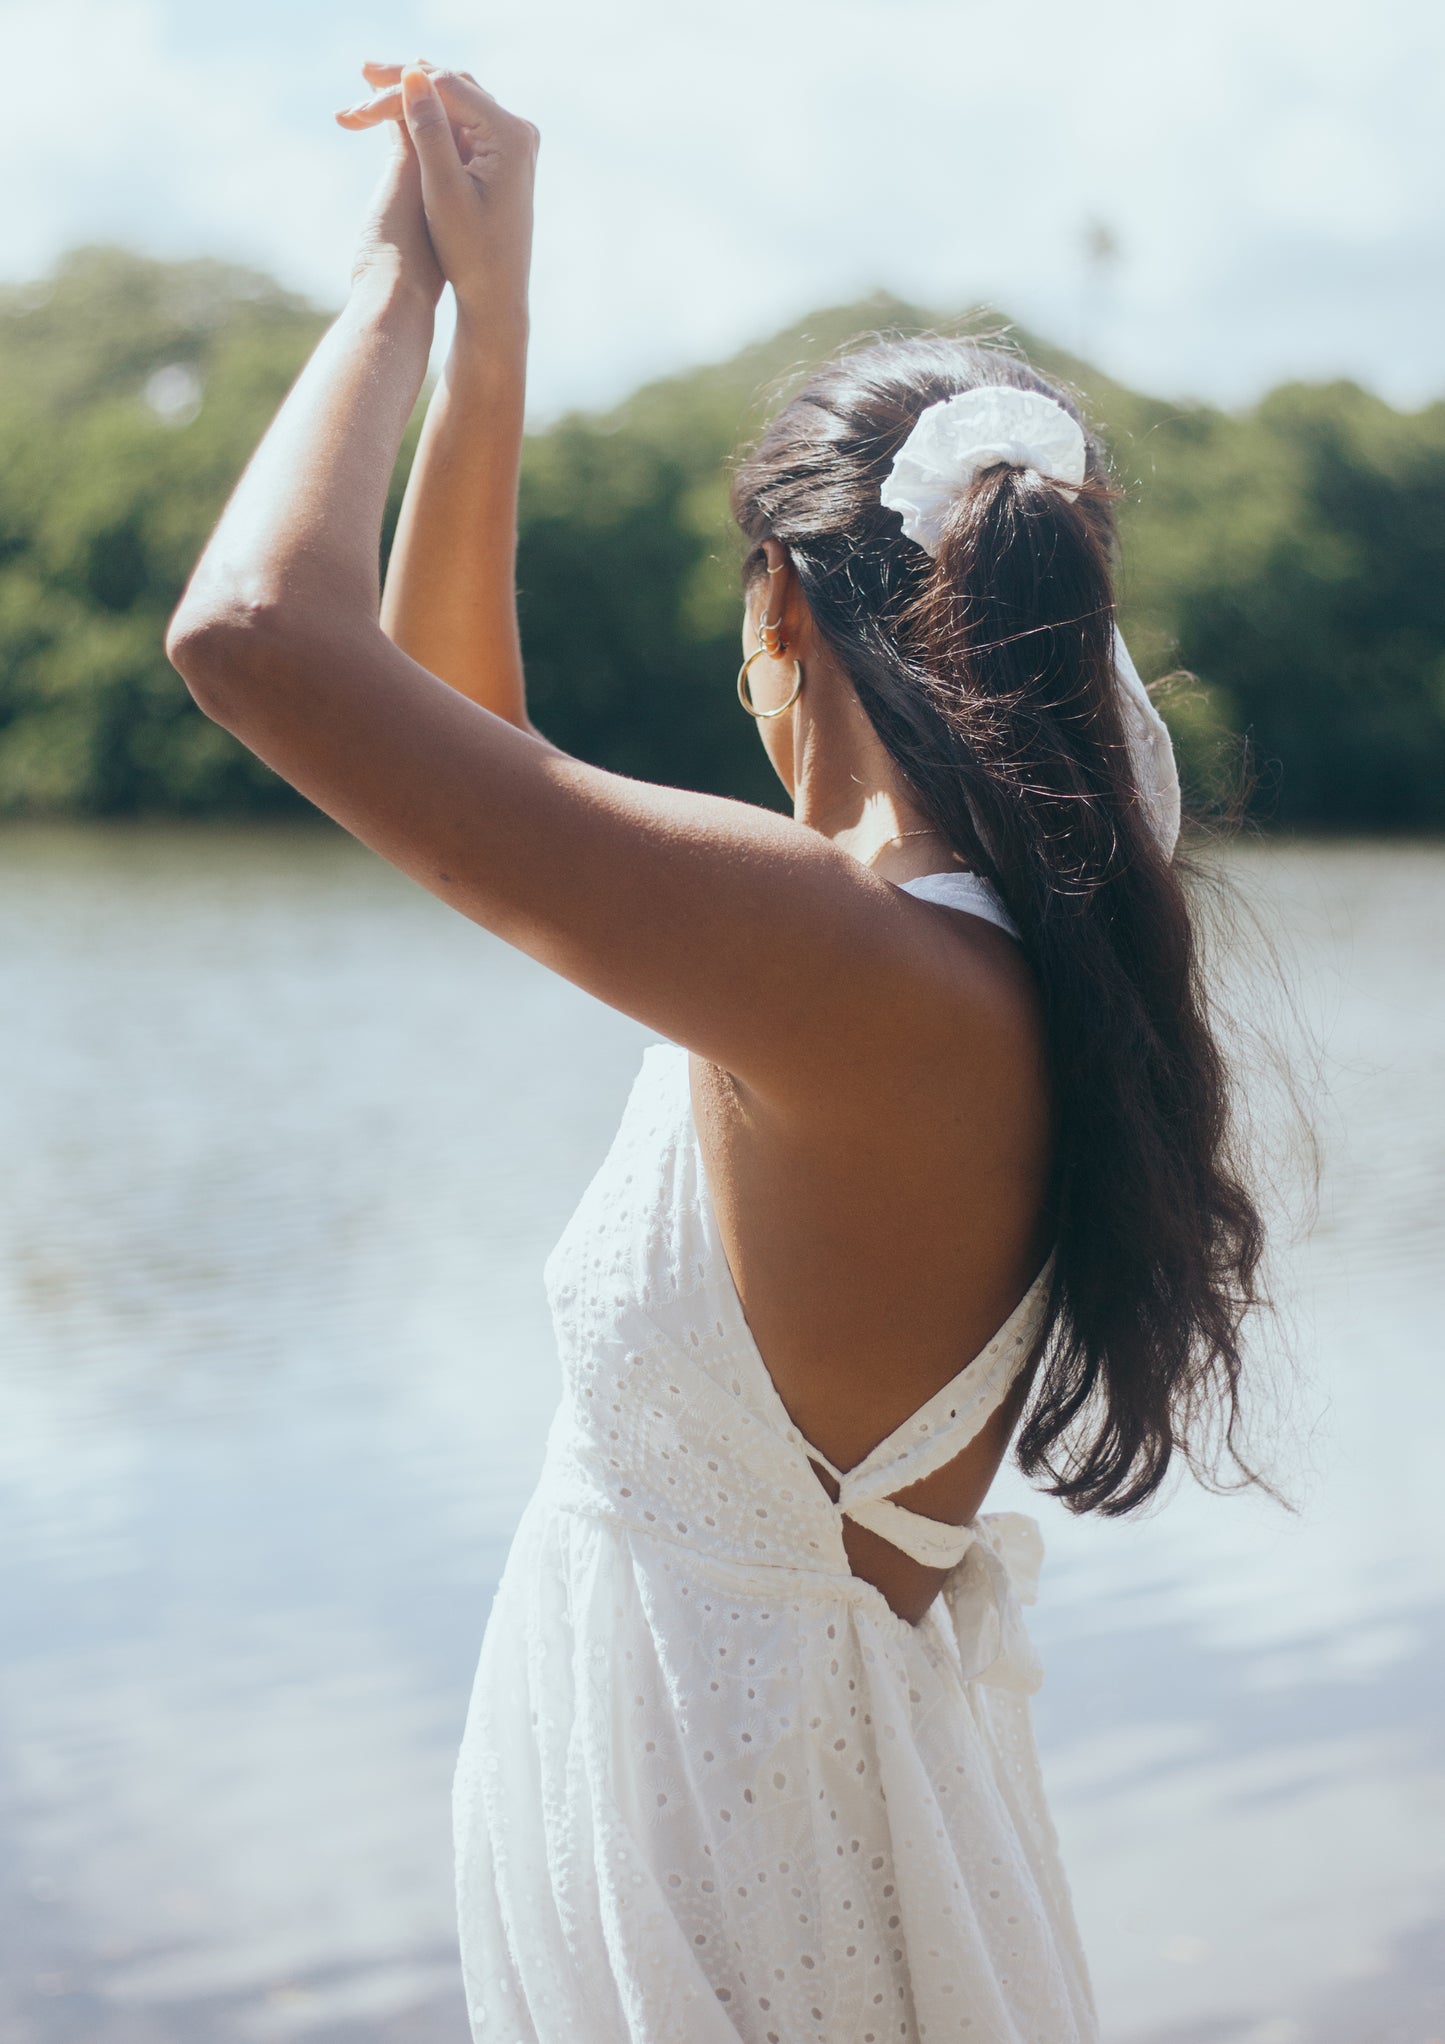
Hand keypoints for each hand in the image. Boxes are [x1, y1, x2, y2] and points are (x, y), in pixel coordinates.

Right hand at [337, 60, 537, 341]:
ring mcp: (514, 142)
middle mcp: (518, 131)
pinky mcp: (504, 155)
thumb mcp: (443, 192)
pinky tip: (402, 106)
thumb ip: (429, 133)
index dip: (400, 90)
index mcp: (510, 136)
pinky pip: (462, 120)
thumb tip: (412, 75)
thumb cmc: (471, 254)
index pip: (447, 89)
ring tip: (373, 83)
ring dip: (416, 93)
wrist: (498, 295)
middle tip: (363, 71)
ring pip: (457, 100)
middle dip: (406, 82)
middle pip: (453, 86)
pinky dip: (431, 113)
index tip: (360, 100)